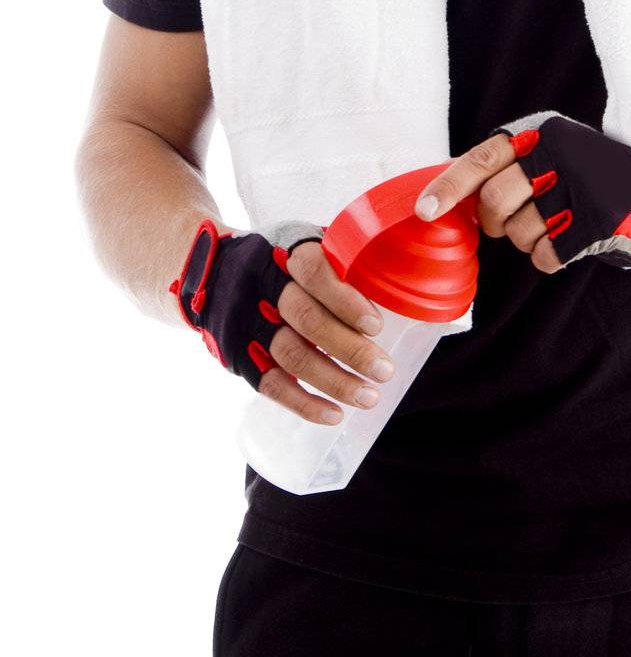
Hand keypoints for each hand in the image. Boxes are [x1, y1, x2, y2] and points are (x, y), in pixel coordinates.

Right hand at [169, 220, 395, 424]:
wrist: (209, 272)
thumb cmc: (277, 260)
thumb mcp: (300, 242)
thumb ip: (337, 259)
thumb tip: (394, 280)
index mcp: (283, 252)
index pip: (314, 272)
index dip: (345, 299)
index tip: (376, 325)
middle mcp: (261, 286)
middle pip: (307, 320)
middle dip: (350, 349)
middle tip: (384, 370)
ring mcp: (246, 323)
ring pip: (292, 356)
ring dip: (333, 381)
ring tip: (368, 397)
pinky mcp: (238, 354)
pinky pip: (270, 384)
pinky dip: (303, 403)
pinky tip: (333, 414)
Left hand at [415, 111, 630, 271]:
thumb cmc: (590, 174)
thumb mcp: (552, 149)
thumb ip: (507, 163)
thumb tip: (445, 189)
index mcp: (540, 132)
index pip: (481, 159)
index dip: (448, 187)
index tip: (425, 210)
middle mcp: (558, 153)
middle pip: (495, 199)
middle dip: (492, 220)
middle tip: (503, 221)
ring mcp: (579, 187)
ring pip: (519, 230)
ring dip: (526, 238)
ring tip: (551, 224)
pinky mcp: (597, 220)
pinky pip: (546, 254)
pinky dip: (549, 257)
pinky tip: (568, 241)